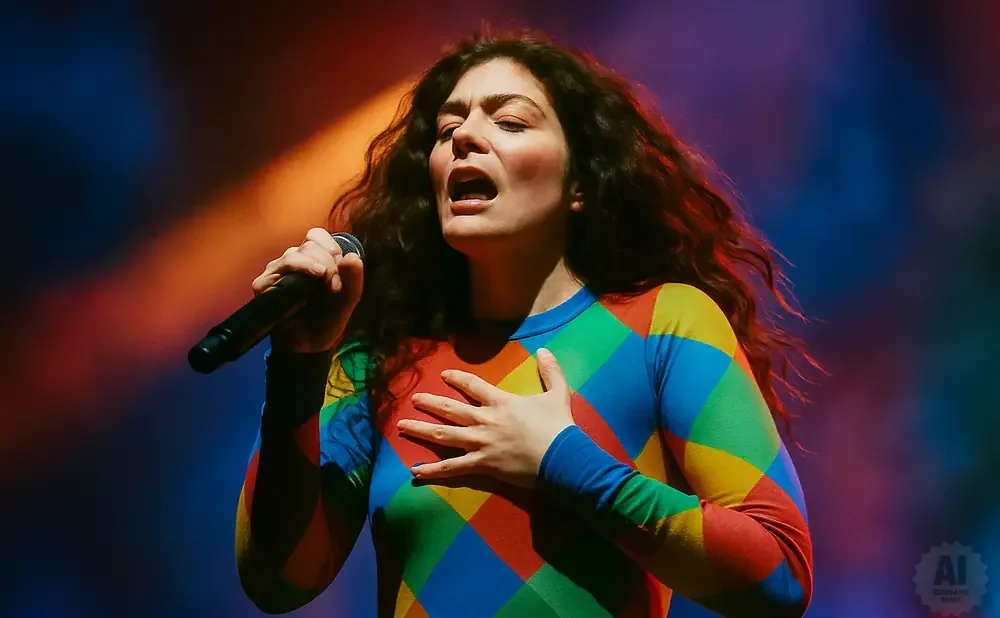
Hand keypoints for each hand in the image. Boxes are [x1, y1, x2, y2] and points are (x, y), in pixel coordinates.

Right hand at [251, 227, 363, 353]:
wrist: (310, 346)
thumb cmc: (326, 319)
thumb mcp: (348, 299)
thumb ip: (354, 279)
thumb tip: (353, 256)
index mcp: (311, 259)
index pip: (316, 235)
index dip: (331, 247)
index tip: (341, 267)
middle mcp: (292, 261)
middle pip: (309, 242)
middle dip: (329, 261)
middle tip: (335, 285)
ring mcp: (276, 271)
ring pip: (296, 253)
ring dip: (318, 266)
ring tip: (328, 287)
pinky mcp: (263, 284)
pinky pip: (282, 267)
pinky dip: (301, 269)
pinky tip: (311, 283)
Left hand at [396, 348, 574, 487]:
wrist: (561, 457)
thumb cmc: (558, 427)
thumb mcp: (558, 394)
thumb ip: (551, 372)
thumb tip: (545, 350)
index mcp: (501, 403)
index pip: (473, 386)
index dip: (457, 379)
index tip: (444, 375)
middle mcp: (485, 420)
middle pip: (451, 409)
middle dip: (430, 403)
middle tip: (414, 399)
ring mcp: (480, 443)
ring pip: (444, 435)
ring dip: (421, 430)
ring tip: (402, 425)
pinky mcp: (482, 465)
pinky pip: (452, 468)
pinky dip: (433, 470)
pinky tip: (416, 471)